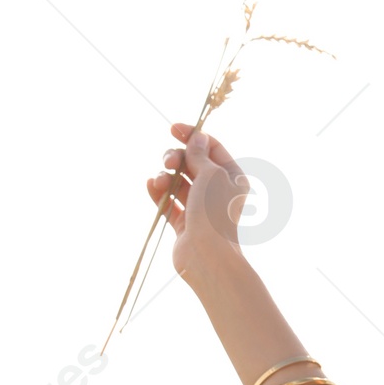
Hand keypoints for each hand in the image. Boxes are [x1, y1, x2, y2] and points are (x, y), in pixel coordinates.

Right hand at [147, 122, 249, 281]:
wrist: (207, 256)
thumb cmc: (213, 212)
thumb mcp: (210, 174)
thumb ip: (199, 153)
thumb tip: (197, 136)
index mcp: (232, 178)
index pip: (211, 147)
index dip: (193, 136)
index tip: (173, 129)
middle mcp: (217, 191)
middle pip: (192, 163)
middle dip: (176, 158)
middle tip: (169, 163)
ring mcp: (199, 208)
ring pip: (178, 182)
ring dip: (166, 177)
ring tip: (160, 182)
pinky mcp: (184, 223)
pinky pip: (168, 202)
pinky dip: (159, 193)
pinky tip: (151, 185)